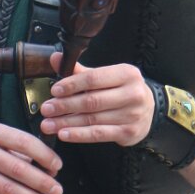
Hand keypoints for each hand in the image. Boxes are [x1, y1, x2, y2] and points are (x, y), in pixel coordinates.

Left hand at [39, 52, 154, 146]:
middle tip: (46, 109)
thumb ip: (80, 71)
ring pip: (93, 119)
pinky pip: (99, 134)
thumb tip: (55, 59)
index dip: (72, 84)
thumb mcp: (106, 76)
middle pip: (92, 101)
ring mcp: (132, 115)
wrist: (148, 110)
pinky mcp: (129, 132)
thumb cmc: (121, 90)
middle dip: (65, 105)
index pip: (94, 78)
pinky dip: (79, 135)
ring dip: (67, 122)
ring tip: (48, 124)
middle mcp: (132, 94)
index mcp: (126, 74)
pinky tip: (64, 134)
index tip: (54, 90)